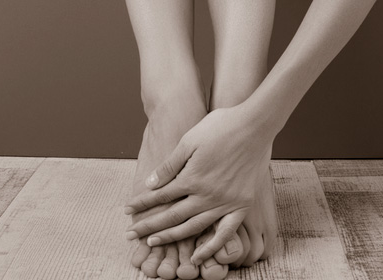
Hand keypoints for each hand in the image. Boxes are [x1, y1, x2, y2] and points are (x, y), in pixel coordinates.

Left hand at [123, 105, 273, 265]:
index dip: (142, 203)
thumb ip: (170, 165)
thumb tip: (150, 184)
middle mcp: (207, 195)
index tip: (128, 209)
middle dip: (148, 226)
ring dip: (171, 237)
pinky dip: (211, 247)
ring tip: (153, 243)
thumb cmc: (220, 127)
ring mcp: (225, 203)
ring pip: (193, 228)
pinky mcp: (242, 205)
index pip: (160, 197)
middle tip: (130, 234)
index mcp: (192, 178)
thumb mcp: (189, 140)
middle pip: (172, 216)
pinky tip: (197, 257)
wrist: (255, 125)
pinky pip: (225, 233)